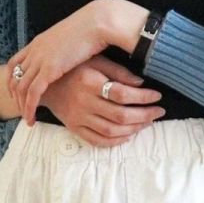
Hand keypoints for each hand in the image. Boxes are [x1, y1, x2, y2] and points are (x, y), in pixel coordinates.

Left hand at [4, 1, 114, 124]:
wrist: (97, 23)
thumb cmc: (93, 29)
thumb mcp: (71, 40)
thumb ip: (64, 50)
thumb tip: (70, 58)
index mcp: (39, 42)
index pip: (15, 62)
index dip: (12, 79)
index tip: (16, 93)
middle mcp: (35, 50)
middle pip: (14, 77)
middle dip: (15, 96)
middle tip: (20, 110)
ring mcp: (40, 59)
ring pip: (21, 88)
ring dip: (22, 106)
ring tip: (28, 120)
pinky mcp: (49, 69)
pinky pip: (32, 93)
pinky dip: (29, 108)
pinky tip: (32, 118)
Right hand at [40, 56, 165, 145]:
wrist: (45, 84)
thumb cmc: (75, 69)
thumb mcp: (95, 60)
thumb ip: (118, 71)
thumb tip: (141, 83)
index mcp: (89, 82)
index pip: (122, 94)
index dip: (143, 97)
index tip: (157, 96)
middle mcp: (83, 102)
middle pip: (120, 116)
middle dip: (144, 116)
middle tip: (158, 112)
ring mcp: (78, 118)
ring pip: (112, 131)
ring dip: (134, 129)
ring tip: (147, 122)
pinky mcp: (75, 128)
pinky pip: (98, 141)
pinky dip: (116, 141)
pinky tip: (128, 134)